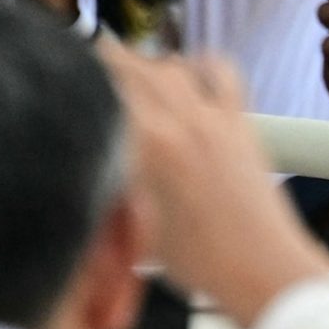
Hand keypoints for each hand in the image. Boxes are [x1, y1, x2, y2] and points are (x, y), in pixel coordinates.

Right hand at [106, 49, 328, 328]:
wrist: (260, 266)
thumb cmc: (196, 260)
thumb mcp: (132, 224)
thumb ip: (108, 183)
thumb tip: (87, 155)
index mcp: (147, 145)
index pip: (102, 86)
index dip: (81, 77)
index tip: (68, 77)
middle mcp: (181, 120)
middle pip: (132, 67)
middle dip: (106, 62)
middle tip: (90, 67)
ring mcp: (215, 116)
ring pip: (170, 66)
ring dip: (146, 65)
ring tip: (130, 74)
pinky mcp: (242, 120)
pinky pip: (221, 71)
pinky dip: (199, 65)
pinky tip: (188, 74)